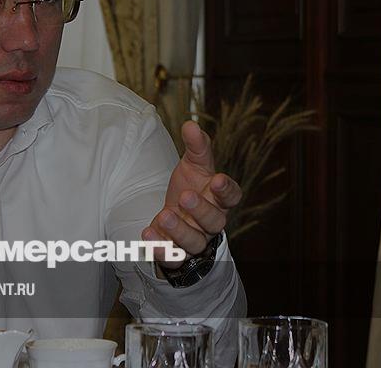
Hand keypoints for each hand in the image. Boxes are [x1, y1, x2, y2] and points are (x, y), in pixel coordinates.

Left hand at [141, 121, 241, 269]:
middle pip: (214, 221)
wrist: (174, 217)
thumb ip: (196, 147)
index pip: (231, 197)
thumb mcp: (192, 166)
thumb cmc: (190, 188)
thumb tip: (191, 124)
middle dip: (201, 210)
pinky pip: (174, 258)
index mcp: (218, 199)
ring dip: (179, 230)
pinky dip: (162, 249)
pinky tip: (149, 235)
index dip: (227, 190)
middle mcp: (210, 222)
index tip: (218, 179)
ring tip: (164, 215)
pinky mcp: (178, 254)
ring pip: (194, 242)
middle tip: (185, 196)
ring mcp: (195, 240)